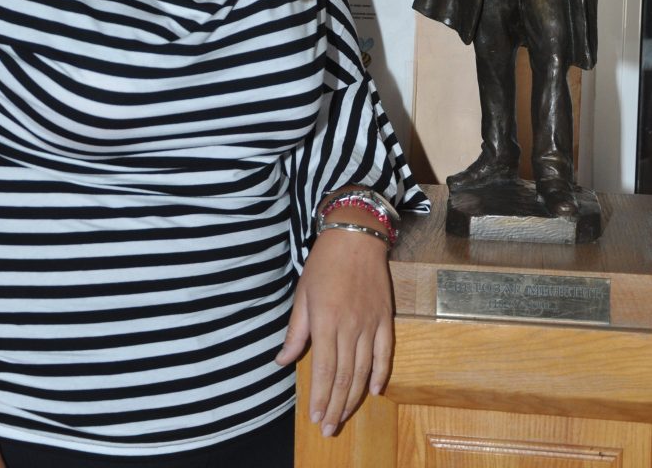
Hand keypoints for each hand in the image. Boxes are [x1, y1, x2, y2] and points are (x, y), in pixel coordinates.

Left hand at [275, 226, 392, 436]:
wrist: (356, 237)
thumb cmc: (324, 263)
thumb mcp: (302, 294)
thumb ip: (295, 331)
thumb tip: (283, 361)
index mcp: (325, 322)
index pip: (324, 371)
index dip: (320, 398)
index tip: (316, 418)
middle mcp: (349, 327)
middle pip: (344, 377)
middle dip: (336, 406)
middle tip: (329, 429)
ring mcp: (369, 324)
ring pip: (363, 371)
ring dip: (354, 398)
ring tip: (344, 417)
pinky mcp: (384, 319)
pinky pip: (384, 354)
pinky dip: (380, 375)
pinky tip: (374, 391)